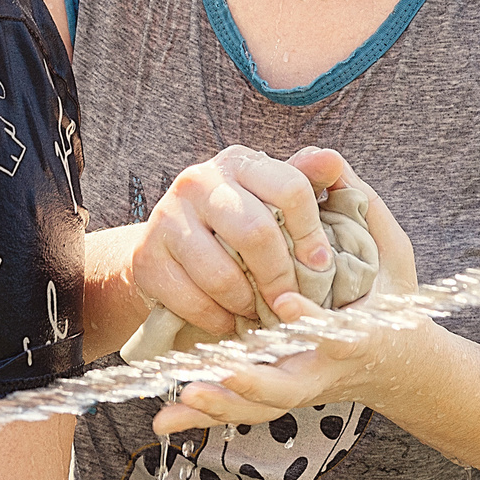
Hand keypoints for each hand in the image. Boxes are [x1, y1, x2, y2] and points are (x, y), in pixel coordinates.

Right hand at [122, 145, 341, 340]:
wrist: (167, 248)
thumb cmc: (235, 223)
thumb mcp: (270, 198)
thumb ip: (305, 180)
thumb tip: (333, 161)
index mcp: (238, 162)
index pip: (290, 188)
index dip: (312, 233)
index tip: (320, 265)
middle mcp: (199, 181)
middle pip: (256, 233)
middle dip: (280, 277)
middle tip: (289, 300)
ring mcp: (167, 217)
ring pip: (222, 275)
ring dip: (247, 304)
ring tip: (257, 310)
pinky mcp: (146, 257)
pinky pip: (191, 300)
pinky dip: (216, 318)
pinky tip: (227, 318)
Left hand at [151, 148, 421, 433]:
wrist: (400, 364)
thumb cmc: (394, 299)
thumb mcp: (392, 251)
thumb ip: (361, 204)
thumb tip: (328, 158)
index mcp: (360, 333)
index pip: (338, 330)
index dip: (312, 316)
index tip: (285, 302)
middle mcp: (328, 368)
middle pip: (290, 385)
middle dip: (254, 380)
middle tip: (220, 370)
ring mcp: (302, 388)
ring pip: (260, 404)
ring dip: (222, 402)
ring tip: (185, 393)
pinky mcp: (280, 397)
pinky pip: (237, 411)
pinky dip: (202, 419)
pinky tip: (164, 421)